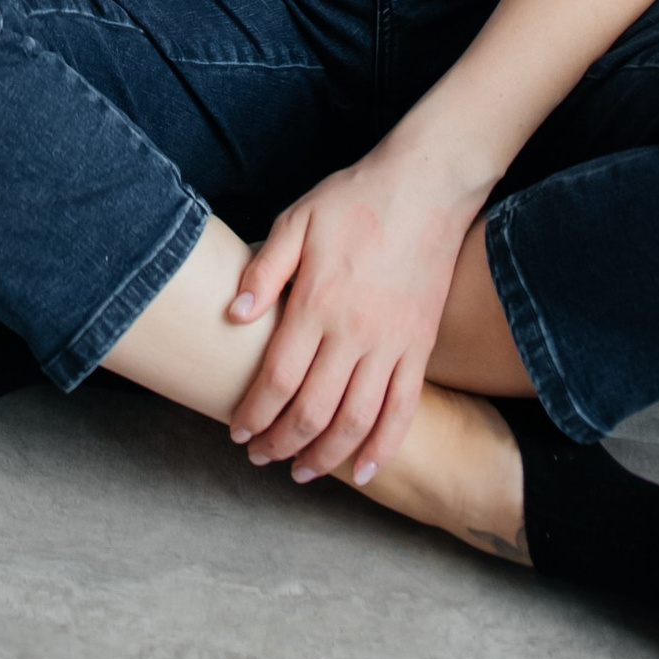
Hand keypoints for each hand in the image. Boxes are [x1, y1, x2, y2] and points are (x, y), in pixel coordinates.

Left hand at [225, 134, 486, 489]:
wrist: (425, 187)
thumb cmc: (354, 199)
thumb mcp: (297, 219)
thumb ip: (264, 270)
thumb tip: (233, 316)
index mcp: (317, 302)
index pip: (277, 379)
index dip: (254, 414)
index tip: (238, 433)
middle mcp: (354, 332)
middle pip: (312, 411)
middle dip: (281, 443)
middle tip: (261, 458)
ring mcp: (392, 344)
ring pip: (355, 422)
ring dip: (325, 456)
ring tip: (301, 471)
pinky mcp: (419, 348)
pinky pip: (403, 411)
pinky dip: (382, 447)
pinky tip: (362, 469)